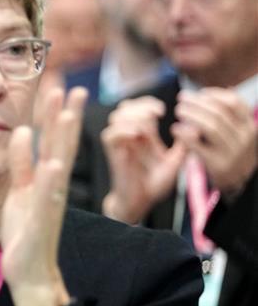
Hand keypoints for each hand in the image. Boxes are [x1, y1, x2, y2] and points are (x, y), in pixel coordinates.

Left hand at [0, 87, 85, 305]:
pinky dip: (49, 182)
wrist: (29, 273)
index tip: (63, 87)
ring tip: (67, 115)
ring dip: (63, 141)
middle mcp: (53, 188)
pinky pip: (45, 200)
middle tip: (75, 88)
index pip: (56, 141)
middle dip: (67, 118)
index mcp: (46, 179)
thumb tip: (21, 131)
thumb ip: (21, 162)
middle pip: (63, 147)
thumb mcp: (18, 190)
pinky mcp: (40, 224)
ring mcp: (48, 205)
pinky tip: (53, 164)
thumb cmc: (26, 230)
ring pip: (57, 167)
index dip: (59, 115)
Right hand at [99, 95, 185, 223]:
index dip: (148, 103)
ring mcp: (120, 144)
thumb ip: (183, 147)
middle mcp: (128, 136)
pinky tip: (137, 134)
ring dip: (133, 116)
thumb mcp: (174, 163)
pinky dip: (122, 130)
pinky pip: (110, 135)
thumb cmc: (153, 184)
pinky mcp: (113, 154)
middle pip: (125, 107)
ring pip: (116, 117)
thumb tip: (195, 129)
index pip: (139, 107)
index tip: (163, 110)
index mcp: (142, 135)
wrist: (140, 202)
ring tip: (148, 125)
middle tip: (158, 113)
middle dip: (141, 106)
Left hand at [172, 88, 257, 199]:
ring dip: (191, 114)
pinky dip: (185, 134)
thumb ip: (232, 115)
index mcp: (250, 127)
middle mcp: (245, 139)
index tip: (200, 92)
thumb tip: (226, 88)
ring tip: (178, 110)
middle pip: (219, 113)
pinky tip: (175, 128)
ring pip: (211, 126)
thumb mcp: (238, 133)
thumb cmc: (231, 152)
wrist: (237, 184)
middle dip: (197, 102)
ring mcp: (233, 153)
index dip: (215, 94)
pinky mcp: (218, 166)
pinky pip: (199, 145)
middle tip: (181, 98)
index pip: (235, 103)